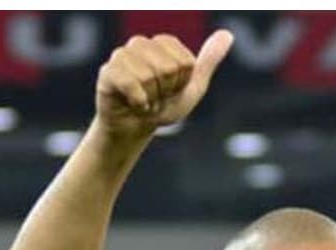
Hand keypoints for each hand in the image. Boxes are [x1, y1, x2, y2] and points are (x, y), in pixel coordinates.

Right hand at [95, 30, 233, 139]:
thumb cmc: (163, 106)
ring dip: (151, 98)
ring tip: (145, 100)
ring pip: (148, 76)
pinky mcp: (108, 72)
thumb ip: (207, 62)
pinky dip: (138, 101)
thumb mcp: (192, 87)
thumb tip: (227, 34)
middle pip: (168, 68)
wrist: (135, 129)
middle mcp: (140, 43)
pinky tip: (134, 104)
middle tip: (156, 97)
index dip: (181, 83)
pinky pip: (130, 82)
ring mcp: (121, 56)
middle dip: (166, 91)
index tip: (171, 90)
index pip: (184, 63)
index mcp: (163, 43)